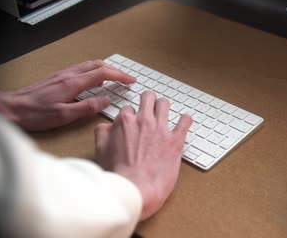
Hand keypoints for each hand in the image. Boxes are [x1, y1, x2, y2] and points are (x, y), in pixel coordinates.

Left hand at [0, 60, 134, 130]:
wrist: (12, 108)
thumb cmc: (35, 114)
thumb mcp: (64, 115)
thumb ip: (87, 107)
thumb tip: (106, 100)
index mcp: (73, 83)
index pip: (103, 73)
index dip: (120, 76)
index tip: (131, 80)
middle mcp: (69, 74)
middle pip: (97, 64)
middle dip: (115, 70)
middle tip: (126, 79)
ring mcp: (62, 74)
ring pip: (89, 65)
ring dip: (104, 69)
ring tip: (114, 79)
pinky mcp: (57, 78)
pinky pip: (80, 69)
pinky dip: (93, 72)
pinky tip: (93, 82)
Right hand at [94, 91, 192, 220]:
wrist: (136, 188)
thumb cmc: (119, 174)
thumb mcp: (101, 151)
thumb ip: (103, 134)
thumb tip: (107, 126)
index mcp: (125, 122)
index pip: (128, 109)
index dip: (130, 116)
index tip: (133, 122)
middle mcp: (144, 121)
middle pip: (148, 98)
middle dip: (149, 100)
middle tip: (150, 107)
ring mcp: (161, 129)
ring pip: (165, 104)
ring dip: (164, 106)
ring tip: (165, 112)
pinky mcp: (175, 140)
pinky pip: (185, 121)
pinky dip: (185, 120)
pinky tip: (184, 121)